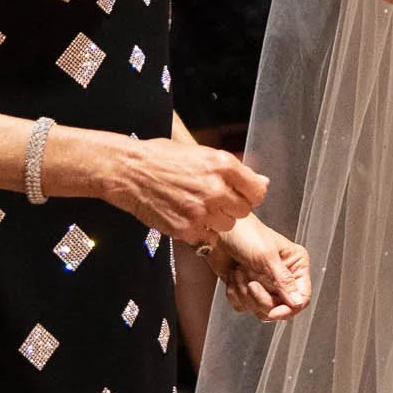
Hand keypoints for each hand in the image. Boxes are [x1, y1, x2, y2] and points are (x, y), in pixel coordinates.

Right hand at [98, 134, 267, 243]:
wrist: (130, 171)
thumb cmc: (162, 158)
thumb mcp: (201, 154)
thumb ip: (233, 170)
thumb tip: (262, 182)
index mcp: (222, 164)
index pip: (257, 190)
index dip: (250, 194)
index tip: (242, 195)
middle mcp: (215, 188)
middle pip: (244, 211)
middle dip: (232, 207)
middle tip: (214, 201)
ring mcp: (201, 211)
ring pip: (227, 226)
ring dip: (217, 221)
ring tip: (197, 208)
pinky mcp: (187, 229)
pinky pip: (208, 239)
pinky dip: (201, 233)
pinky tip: (187, 218)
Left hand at [204, 216, 312, 321]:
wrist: (218, 230)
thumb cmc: (245, 234)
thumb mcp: (267, 257)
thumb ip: (284, 281)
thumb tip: (297, 302)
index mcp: (296, 265)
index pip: (301, 297)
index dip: (288, 309)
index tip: (273, 312)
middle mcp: (283, 277)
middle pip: (280, 308)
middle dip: (260, 298)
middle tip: (251, 283)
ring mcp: (265, 285)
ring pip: (260, 310)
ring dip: (245, 294)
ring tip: (240, 272)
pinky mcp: (247, 290)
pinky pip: (243, 307)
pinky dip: (234, 294)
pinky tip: (232, 276)